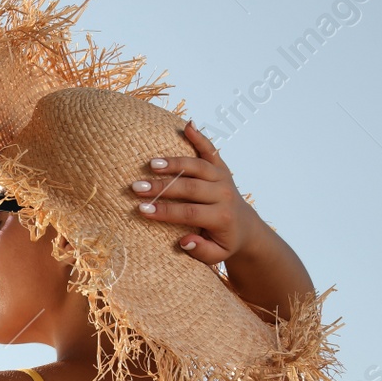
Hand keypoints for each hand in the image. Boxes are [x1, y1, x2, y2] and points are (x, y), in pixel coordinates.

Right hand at [126, 120, 269, 265]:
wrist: (245, 226)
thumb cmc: (224, 241)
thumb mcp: (216, 255)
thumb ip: (201, 251)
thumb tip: (183, 240)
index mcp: (222, 217)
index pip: (189, 212)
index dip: (165, 211)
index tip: (142, 210)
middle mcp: (224, 194)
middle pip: (190, 187)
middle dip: (162, 187)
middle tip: (137, 187)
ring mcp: (223, 177)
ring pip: (197, 166)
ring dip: (173, 163)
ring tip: (150, 164)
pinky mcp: (221, 167)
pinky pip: (210, 150)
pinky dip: (200, 137)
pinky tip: (187, 125)